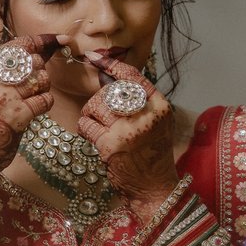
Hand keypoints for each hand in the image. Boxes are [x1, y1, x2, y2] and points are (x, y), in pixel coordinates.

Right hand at [0, 36, 61, 171]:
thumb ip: (17, 65)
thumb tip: (49, 46)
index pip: (20, 44)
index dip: (43, 41)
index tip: (61, 39)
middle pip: (33, 61)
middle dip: (40, 73)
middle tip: (30, 89)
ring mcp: (3, 96)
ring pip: (42, 79)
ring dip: (43, 90)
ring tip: (29, 100)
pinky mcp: (16, 114)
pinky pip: (45, 100)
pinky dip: (45, 104)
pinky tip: (33, 111)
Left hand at [77, 57, 177, 218]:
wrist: (155, 188)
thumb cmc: (152, 155)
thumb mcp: (155, 123)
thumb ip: (138, 102)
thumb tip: (107, 77)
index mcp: (160, 106)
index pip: (133, 76)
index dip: (112, 65)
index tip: (94, 58)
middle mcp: (146, 115)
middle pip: (110, 91)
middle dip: (99, 101)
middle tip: (101, 116)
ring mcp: (128, 130)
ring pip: (95, 105)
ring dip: (90, 114)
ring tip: (98, 127)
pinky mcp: (111, 145)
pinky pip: (87, 125)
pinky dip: (85, 129)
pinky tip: (93, 138)